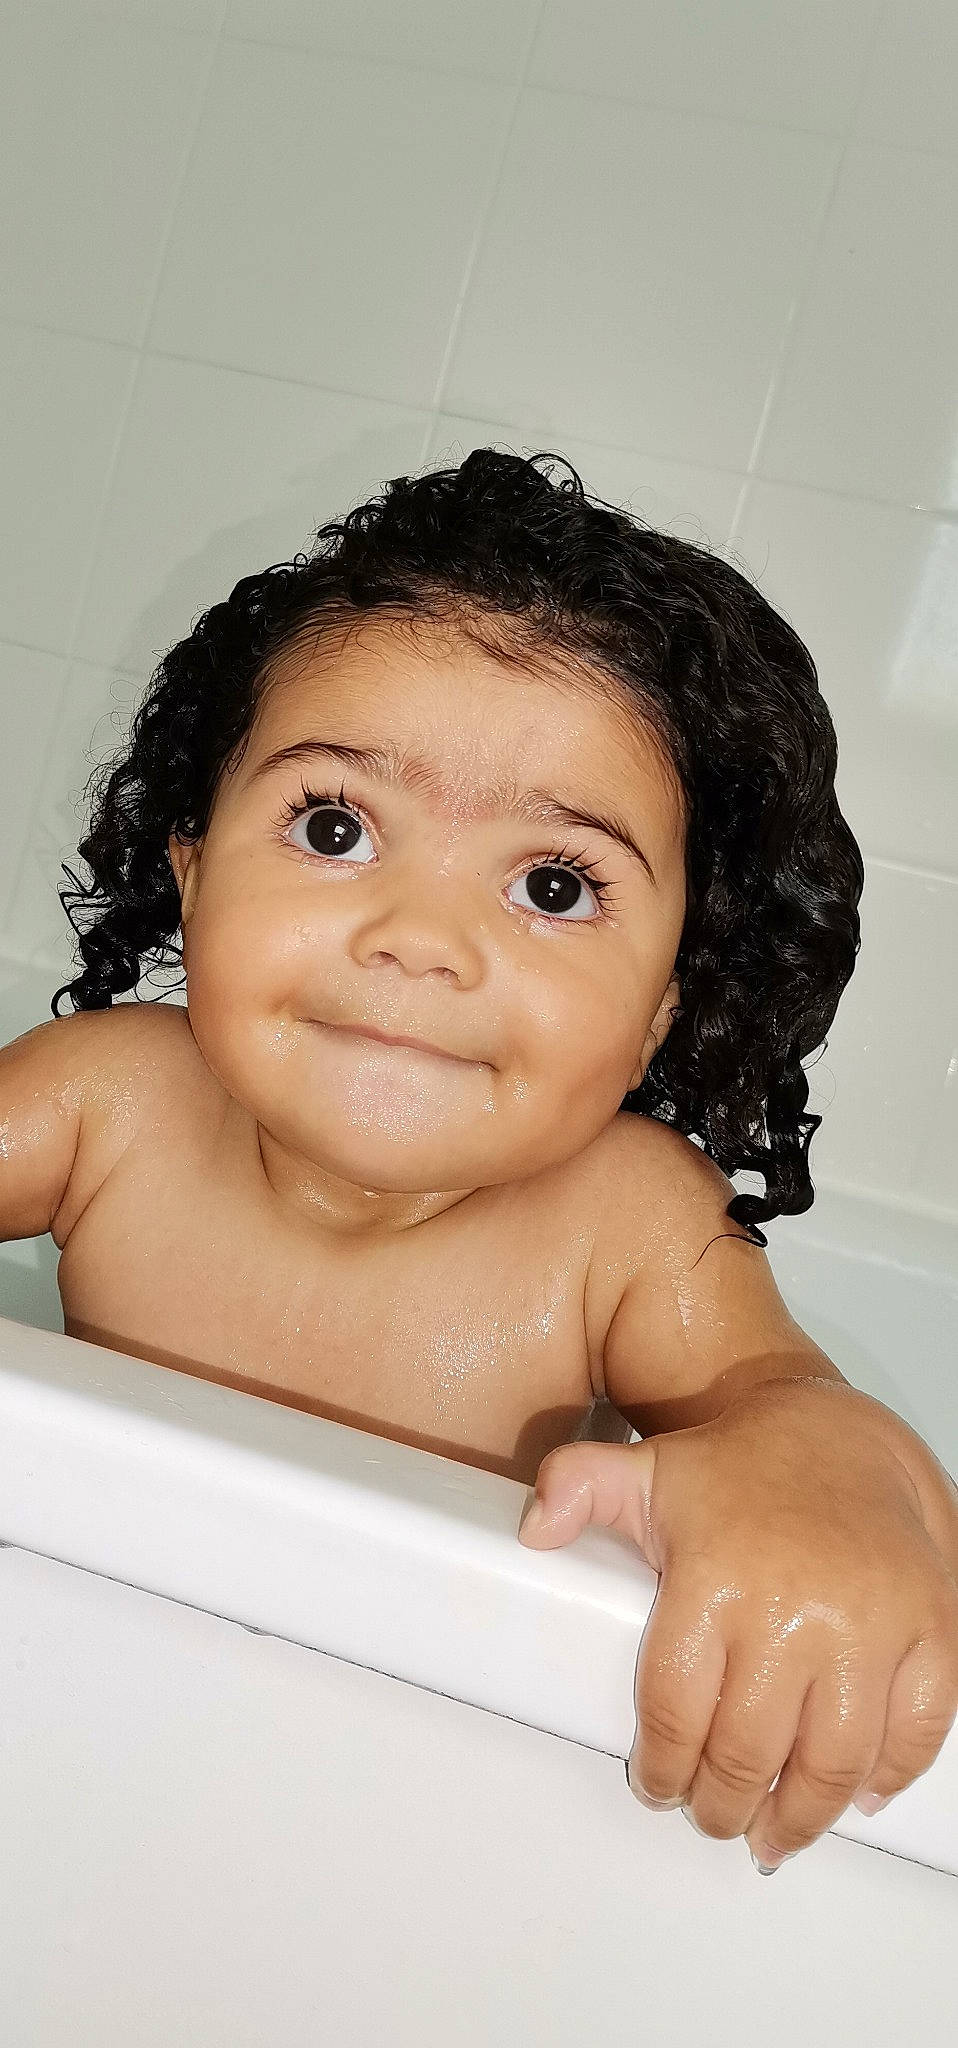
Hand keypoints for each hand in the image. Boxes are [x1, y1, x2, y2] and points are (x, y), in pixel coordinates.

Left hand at [517, 1377, 957, 1872]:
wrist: (842, 1429)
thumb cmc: (741, 1465)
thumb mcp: (646, 1469)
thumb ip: (576, 1487)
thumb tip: (534, 1528)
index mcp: (717, 1578)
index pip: (678, 1709)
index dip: (664, 1766)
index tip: (659, 1786)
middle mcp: (796, 1609)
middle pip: (751, 1751)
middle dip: (725, 1804)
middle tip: (715, 1817)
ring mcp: (873, 1623)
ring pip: (834, 1761)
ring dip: (802, 1815)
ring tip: (777, 1831)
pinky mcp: (932, 1626)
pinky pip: (921, 1726)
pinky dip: (892, 1774)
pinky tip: (859, 1794)